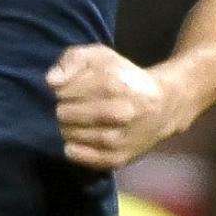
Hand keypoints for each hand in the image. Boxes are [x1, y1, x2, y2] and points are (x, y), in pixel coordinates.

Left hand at [47, 45, 187, 170]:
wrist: (162, 106)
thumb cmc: (123, 77)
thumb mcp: (100, 56)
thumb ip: (73, 60)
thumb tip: (52, 82)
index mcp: (114, 83)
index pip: (63, 91)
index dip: (61, 90)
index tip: (69, 90)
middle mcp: (119, 113)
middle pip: (64, 114)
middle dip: (63, 108)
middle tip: (73, 106)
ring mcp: (119, 139)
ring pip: (69, 135)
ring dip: (66, 127)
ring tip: (78, 120)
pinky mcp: (117, 159)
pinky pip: (79, 156)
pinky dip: (72, 147)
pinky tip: (78, 137)